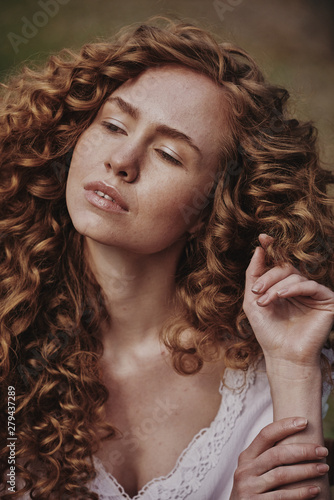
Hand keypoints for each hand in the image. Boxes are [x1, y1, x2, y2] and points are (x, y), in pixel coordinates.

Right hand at [229, 417, 328, 498]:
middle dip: (303, 450)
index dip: (284, 426)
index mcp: (246, 457)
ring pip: (282, 474)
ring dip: (306, 470)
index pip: (265, 434)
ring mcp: (249, 488)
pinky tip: (314, 489)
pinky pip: (282, 496)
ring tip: (324, 468)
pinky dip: (301, 492)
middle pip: (277, 454)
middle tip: (322, 450)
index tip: (304, 421)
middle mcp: (245, 470)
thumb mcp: (253, 471)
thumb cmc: (253, 491)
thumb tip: (298, 444)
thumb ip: (267, 458)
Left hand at [243, 234, 333, 367]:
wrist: (282, 355)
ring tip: (265, 301)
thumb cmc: (267, 331)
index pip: (279, 262)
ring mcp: (313, 293)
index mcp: (283, 286)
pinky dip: (293, 288)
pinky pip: (309, 285)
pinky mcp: (326, 300)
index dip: (272, 248)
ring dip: (275, 286)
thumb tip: (259, 249)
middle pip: (284, 268)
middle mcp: (299, 287)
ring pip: (294, 275)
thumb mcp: (252, 301)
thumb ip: (254, 275)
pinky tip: (280, 296)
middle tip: (256, 292)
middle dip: (267, 277)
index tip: (262, 237)